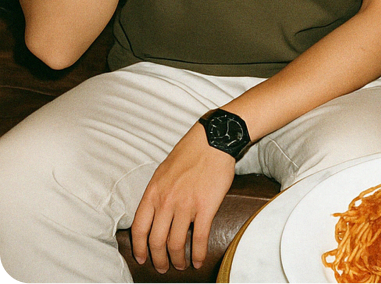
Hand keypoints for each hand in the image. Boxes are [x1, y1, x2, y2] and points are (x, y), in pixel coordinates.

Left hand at [131, 123, 234, 271]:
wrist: (214, 140)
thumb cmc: (190, 152)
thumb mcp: (164, 170)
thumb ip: (158, 192)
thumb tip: (155, 211)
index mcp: (153, 192)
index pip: (139, 229)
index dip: (139, 248)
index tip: (143, 258)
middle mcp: (166, 201)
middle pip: (156, 241)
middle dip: (158, 260)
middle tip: (163, 267)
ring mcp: (185, 206)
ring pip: (176, 244)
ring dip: (178, 260)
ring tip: (181, 265)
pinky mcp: (205, 208)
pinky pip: (199, 238)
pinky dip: (197, 254)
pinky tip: (198, 260)